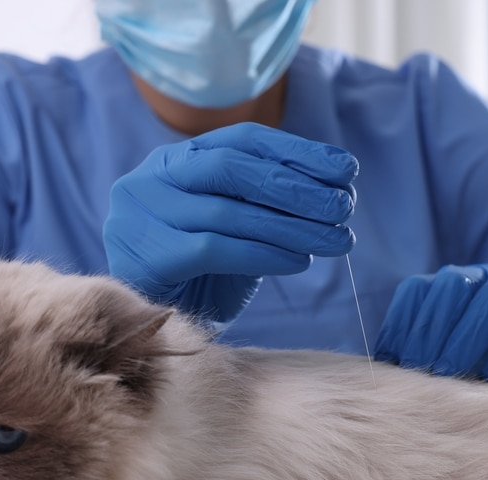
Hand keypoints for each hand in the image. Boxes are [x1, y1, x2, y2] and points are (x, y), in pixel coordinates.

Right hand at [103, 122, 357, 325]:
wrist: (151, 331)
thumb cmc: (198, 278)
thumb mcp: (235, 229)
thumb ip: (266, 204)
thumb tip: (335, 189)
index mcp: (176, 160)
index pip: (243, 141)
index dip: (298, 152)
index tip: (347, 170)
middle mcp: (152, 178)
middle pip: (233, 169)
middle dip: (297, 187)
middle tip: (345, 207)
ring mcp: (141, 215)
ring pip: (227, 211)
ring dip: (291, 226)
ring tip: (336, 240)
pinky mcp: (144, 255)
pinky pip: (214, 249)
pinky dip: (263, 255)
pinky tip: (300, 262)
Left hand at [374, 262, 487, 381]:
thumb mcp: (460, 359)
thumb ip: (427, 355)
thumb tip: (383, 374)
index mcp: (459, 285)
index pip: (418, 290)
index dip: (401, 324)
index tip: (391, 363)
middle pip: (452, 287)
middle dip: (432, 330)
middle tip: (422, 371)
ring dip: (467, 338)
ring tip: (452, 375)